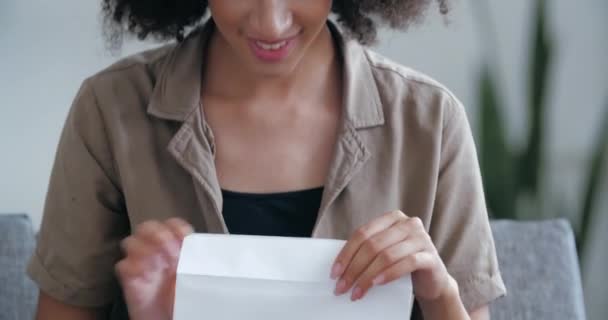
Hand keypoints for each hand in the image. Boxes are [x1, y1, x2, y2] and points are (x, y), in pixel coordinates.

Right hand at [115, 218, 193, 319]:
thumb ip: (196, 259)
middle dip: (159, 234)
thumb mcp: (196, 275)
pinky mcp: (129, 279)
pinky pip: (123, 265)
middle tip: (172, 252)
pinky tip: (149, 275)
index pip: (172, 224)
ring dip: (145, 249)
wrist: (170, 318)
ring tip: (161, 265)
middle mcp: (154, 250)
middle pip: (147, 226)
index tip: (186, 237)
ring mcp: (140, 263)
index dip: (177, 227)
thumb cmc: (185, 296)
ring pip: (130, 242)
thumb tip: (204, 249)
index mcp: (173, 245)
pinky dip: (135, 267)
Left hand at [331, 211, 453, 302]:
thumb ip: (367, 251)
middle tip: (343, 287)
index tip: (334, 273)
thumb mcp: (383, 252)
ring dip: (368, 276)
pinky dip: (389, 274)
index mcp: (392, 218)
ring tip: (357, 292)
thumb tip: (338, 269)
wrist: (432, 280)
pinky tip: (377, 284)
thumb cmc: (402, 264)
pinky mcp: (430, 256)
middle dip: (354, 268)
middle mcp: (408, 224)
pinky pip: (407, 263)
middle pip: (372, 245)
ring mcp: (421, 238)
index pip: (362, 233)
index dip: (346, 253)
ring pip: (387, 255)